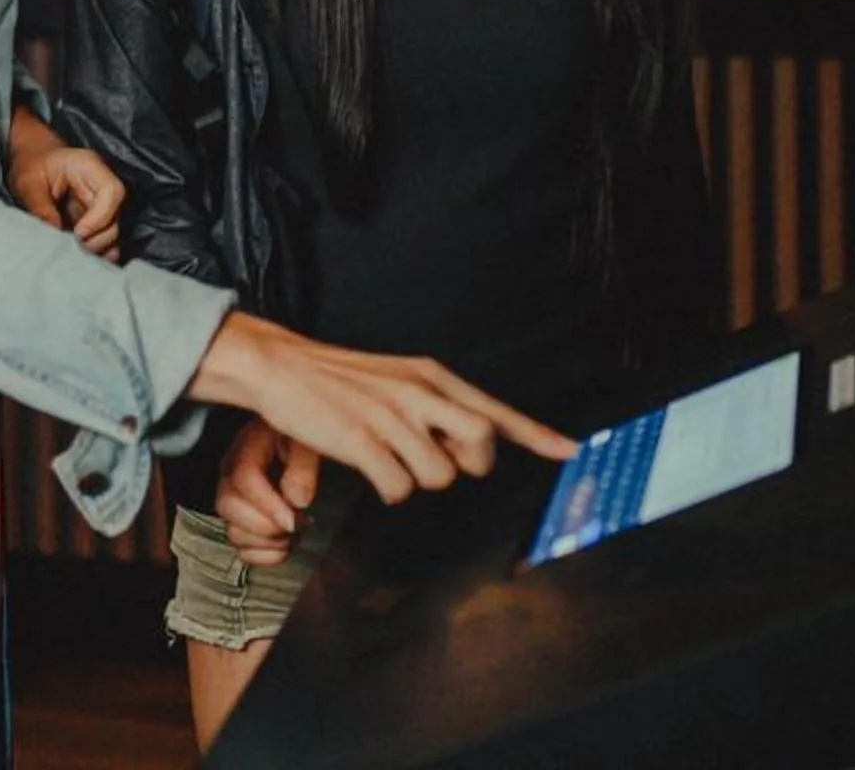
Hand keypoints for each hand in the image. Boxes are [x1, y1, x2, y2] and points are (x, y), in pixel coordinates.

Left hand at [6, 120, 124, 259]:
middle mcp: (101, 183)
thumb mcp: (28, 183)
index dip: (100, 217)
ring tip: (77, 255)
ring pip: (114, 229)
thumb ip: (41, 208)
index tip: (79, 234)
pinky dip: (100, 249)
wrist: (33, 160)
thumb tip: (55, 234)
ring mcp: (101, 200)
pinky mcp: (96, 215)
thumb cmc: (31, 165)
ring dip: (100, 246)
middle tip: (75, 248)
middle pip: (116, 214)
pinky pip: (106, 235)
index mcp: (88, 166)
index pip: (111, 191)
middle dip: (99, 238)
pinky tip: (87, 258)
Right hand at [185, 312, 574, 505]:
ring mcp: (393, 416)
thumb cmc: (341, 381)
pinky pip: (398, 488)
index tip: (572, 451)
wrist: (282, 366)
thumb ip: (437, 409)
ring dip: (414, 479)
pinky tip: (368, 468)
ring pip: (438, 477)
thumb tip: (474, 443)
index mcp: (432, 377)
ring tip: (384, 456)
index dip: (537, 435)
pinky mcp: (363, 439)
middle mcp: (420, 392)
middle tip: (429, 457)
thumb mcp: (398, 381)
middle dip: (463, 466)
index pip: (496, 411)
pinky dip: (386, 489)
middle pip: (480, 448)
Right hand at [214, 420, 319, 567]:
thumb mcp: (308, 443)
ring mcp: (233, 500)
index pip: (243, 478)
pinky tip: (284, 544)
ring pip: (233, 532)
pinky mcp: (240, 521)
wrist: (297, 449)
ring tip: (295, 532)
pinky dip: (264, 556)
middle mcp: (231, 474)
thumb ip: (303, 466)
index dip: (268, 504)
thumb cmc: (301, 443)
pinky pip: (240, 549)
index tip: (294, 518)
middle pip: (228, 506)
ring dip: (268, 542)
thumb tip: (296, 499)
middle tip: (298, 523)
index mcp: (246, 448)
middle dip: (266, 525)